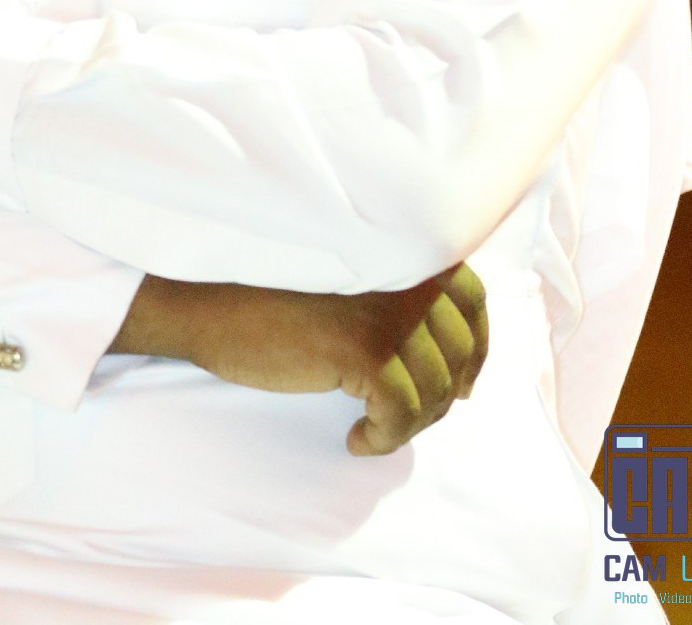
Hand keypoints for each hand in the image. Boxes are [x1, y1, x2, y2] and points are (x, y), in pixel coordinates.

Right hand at [108, 263, 486, 454]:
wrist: (215, 307)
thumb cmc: (278, 303)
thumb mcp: (354, 291)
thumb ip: (405, 305)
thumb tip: (465, 376)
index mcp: (406, 253)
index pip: (474, 297)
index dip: (476, 346)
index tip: (463, 383)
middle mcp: (407, 275)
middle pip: (458, 352)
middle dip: (441, 396)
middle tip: (403, 417)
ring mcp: (388, 311)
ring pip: (433, 391)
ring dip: (408, 424)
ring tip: (372, 428)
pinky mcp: (363, 349)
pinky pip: (399, 414)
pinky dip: (383, 438)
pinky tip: (354, 438)